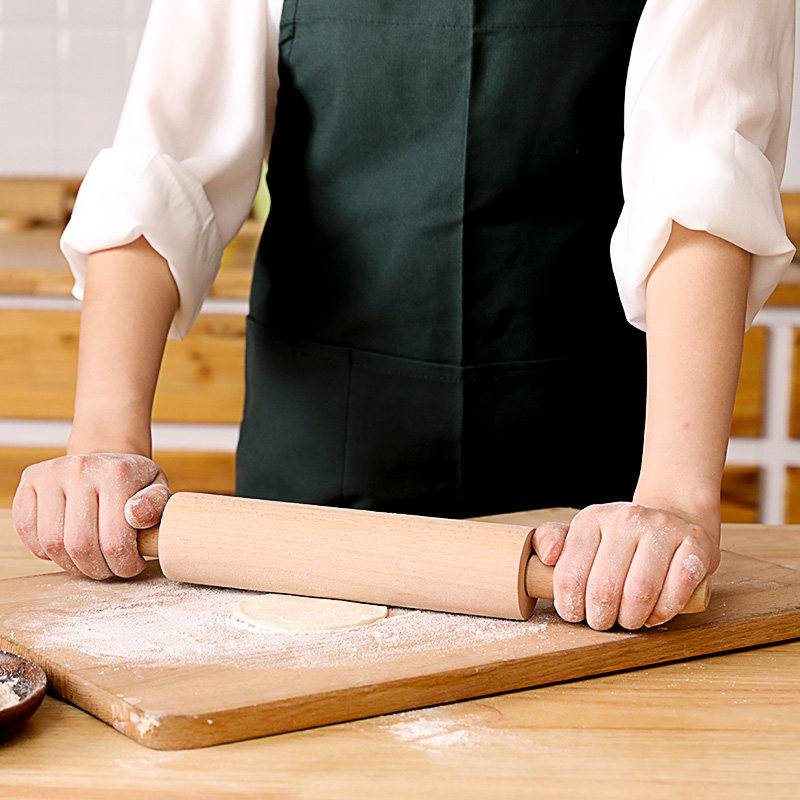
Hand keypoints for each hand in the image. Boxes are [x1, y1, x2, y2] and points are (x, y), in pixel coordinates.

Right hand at [12, 453, 170, 578]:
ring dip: (72, 564)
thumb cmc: (134, 481)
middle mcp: (80, 468)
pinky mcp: (30, 480)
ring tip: (91, 561)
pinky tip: (67, 549)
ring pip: (52, 543)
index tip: (132, 567)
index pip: (115, 539)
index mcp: (116, 473)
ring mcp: (51, 473)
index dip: (123, 565)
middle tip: (110, 569)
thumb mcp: (157, 488)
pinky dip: (45, 550)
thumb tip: (135, 515)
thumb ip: (156, 504)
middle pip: (81, 545)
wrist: (106, 458)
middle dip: (97, 569)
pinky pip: (27, 530)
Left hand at [532, 502, 719, 629]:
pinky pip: (677, 589)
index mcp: (591, 518)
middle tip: (603, 622)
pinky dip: (663, 612)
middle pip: (604, 588)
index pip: (570, 574)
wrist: (673, 516)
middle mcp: (626, 518)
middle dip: (600, 617)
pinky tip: (655, 615)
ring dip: (631, 618)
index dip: (570, 605)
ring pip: (640, 591)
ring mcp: (662, 529)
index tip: (576, 615)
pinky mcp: (695, 543)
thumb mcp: (582, 533)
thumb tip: (546, 556)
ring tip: (628, 620)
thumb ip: (553, 541)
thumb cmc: (620, 538)